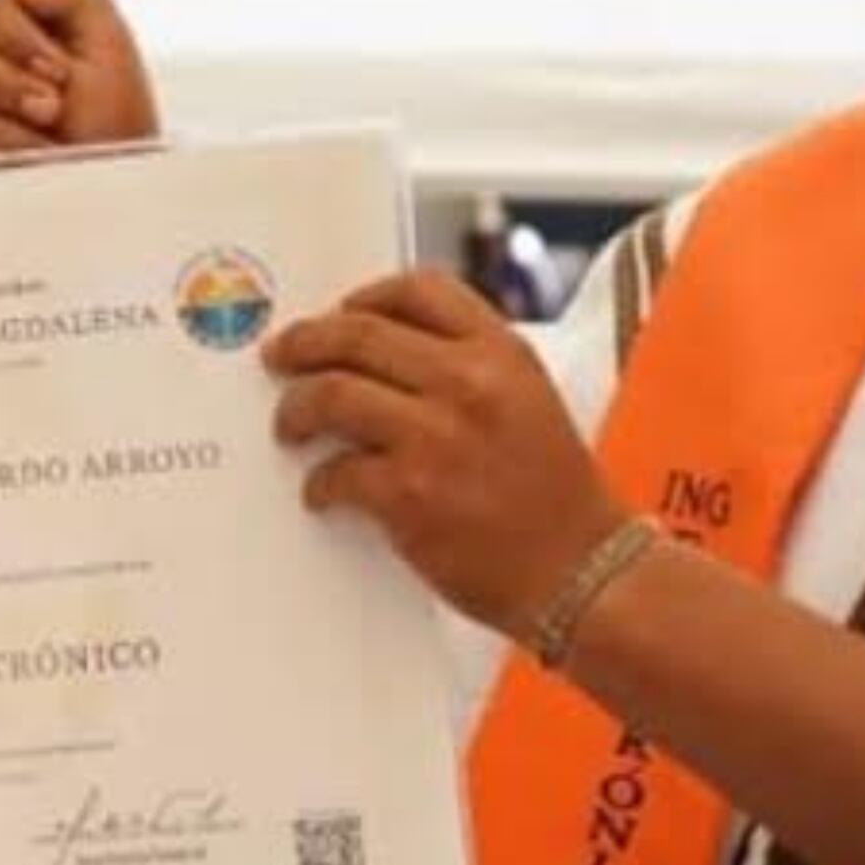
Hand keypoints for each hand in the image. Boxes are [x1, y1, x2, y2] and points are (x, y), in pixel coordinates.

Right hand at [0, 0, 158, 152]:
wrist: (109, 187)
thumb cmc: (117, 123)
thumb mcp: (111, 42)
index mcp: (24, 21)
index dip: (22, 40)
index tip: (62, 74)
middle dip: (14, 84)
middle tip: (54, 110)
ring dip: (11, 125)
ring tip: (47, 141)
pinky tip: (24, 158)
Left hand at [263, 271, 622, 640]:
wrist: (585, 574)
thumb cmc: (557, 497)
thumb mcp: (530, 401)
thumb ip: (470, 369)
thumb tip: (385, 359)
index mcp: (500, 352)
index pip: (418, 289)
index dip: (365, 297)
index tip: (338, 313)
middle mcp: (468, 382)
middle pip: (357, 334)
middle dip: (305, 343)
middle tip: (280, 357)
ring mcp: (437, 437)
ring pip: (332, 393)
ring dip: (296, 409)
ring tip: (290, 425)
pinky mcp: (411, 495)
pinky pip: (336, 472)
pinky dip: (319, 484)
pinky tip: (322, 493)